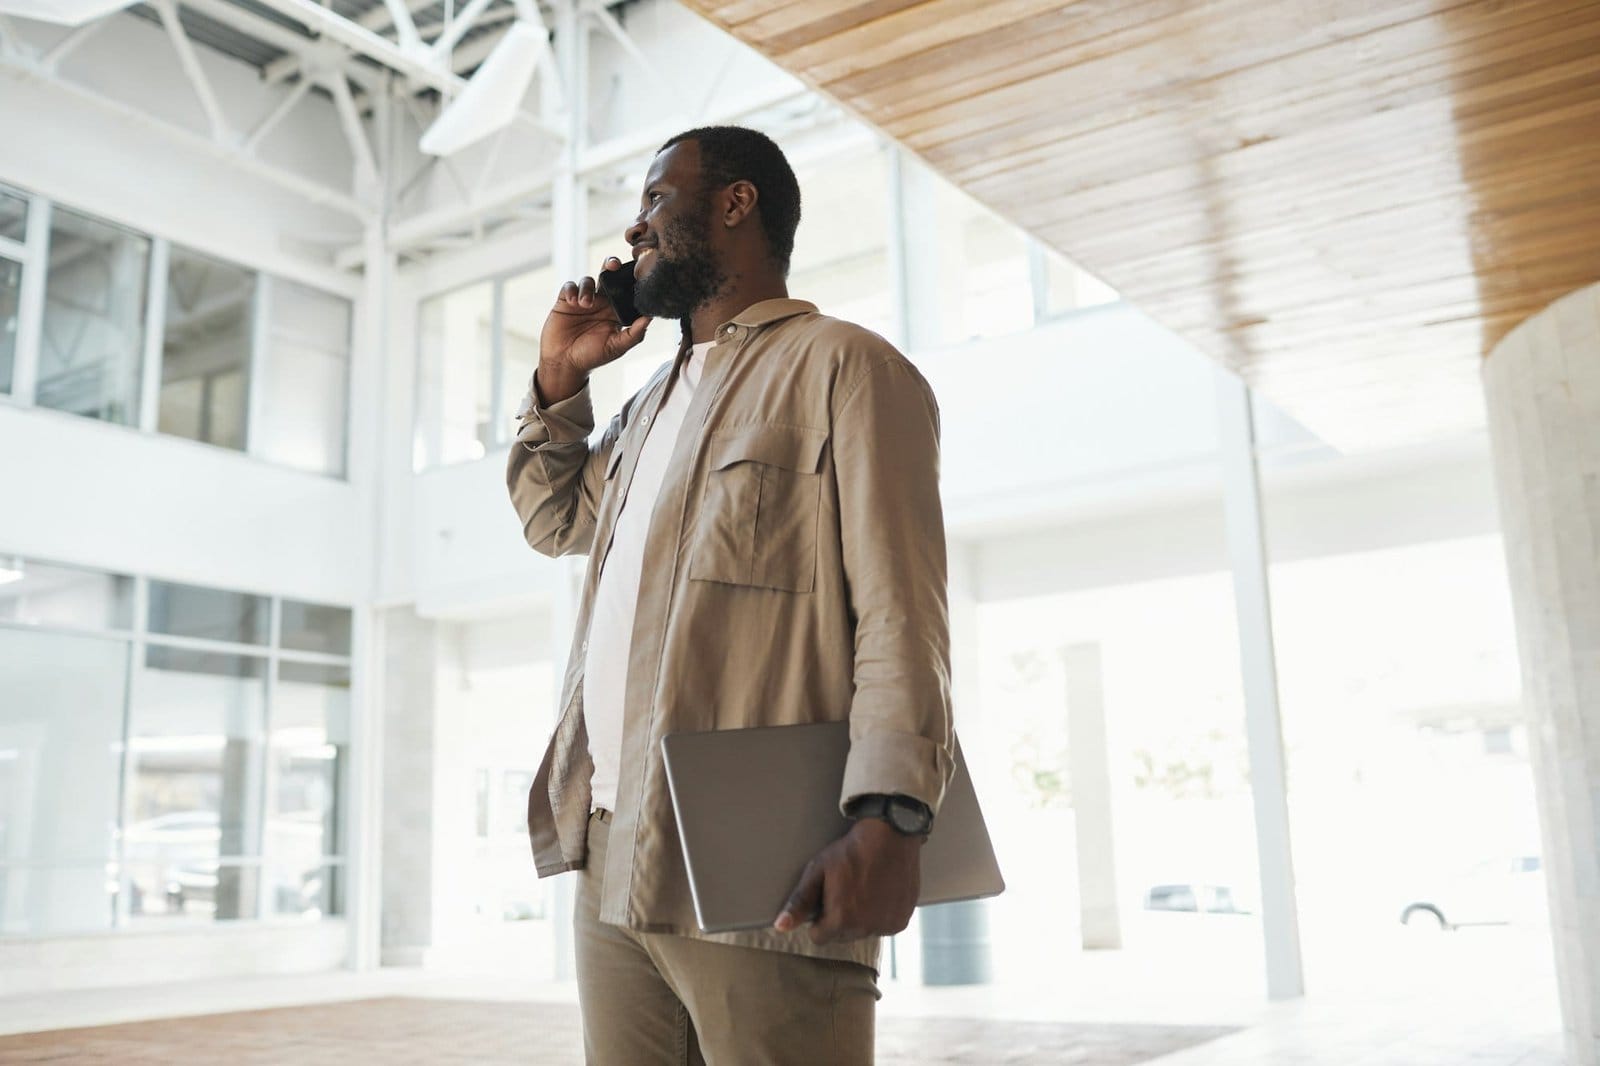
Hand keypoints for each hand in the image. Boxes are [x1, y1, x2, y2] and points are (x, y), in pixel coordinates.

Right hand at [536, 257, 652, 403]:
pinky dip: (572, 290)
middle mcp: (601, 302)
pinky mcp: (565, 300)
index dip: (630, 279)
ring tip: (585, 304)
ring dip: (587, 288)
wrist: (564, 363)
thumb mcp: (617, 347)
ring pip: (588, 280)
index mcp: (616, 310)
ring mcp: (583, 300)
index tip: (636, 273)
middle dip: (611, 265)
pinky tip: (573, 302)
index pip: (625, 289)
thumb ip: (635, 333)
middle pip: (608, 275)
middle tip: (613, 265)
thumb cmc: (592, 356)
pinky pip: (570, 286)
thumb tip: (650, 317)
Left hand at [774, 818, 921, 943]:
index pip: (819, 937)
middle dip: (840, 920)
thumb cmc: (850, 852)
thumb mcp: (818, 871)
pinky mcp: (900, 921)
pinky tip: (879, 893)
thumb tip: (780, 926)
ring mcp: (886, 926)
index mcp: (841, 920)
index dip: (818, 919)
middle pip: (842, 936)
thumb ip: (799, 902)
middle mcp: (865, 928)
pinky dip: (880, 915)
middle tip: (846, 891)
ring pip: (863, 932)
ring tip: (864, 890)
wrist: (890, 836)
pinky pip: (883, 927)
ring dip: (860, 919)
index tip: (826, 900)